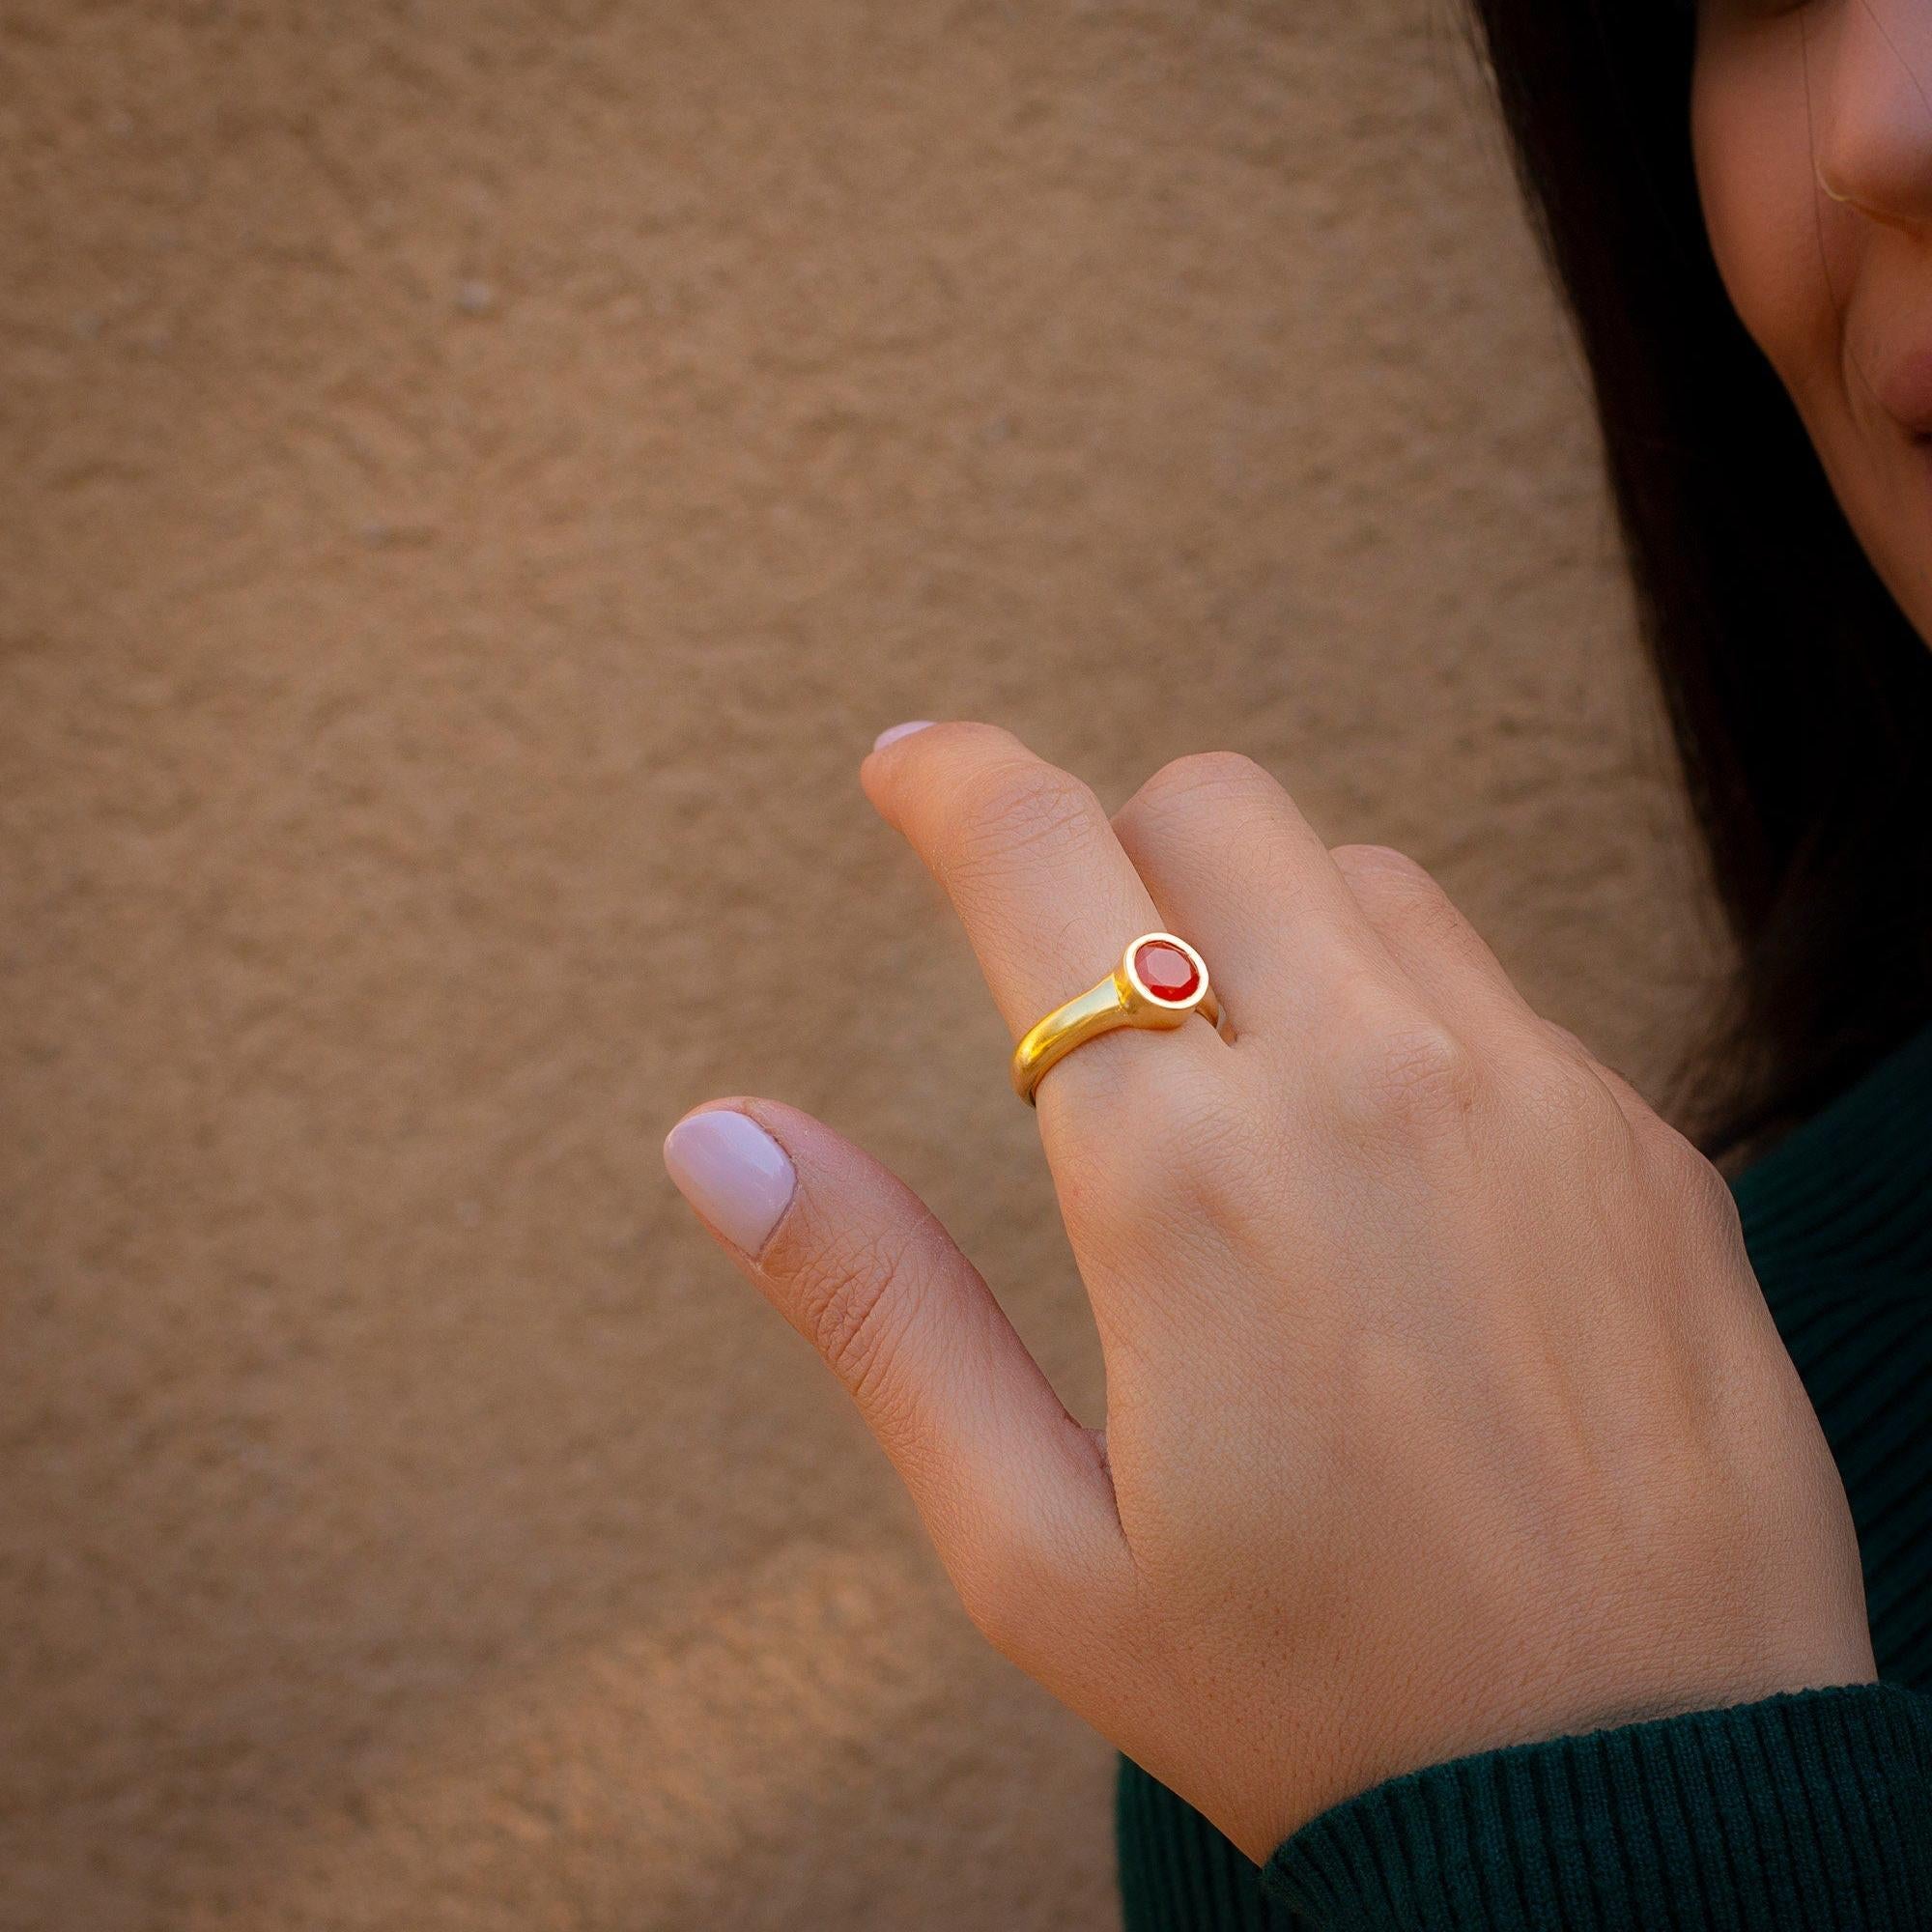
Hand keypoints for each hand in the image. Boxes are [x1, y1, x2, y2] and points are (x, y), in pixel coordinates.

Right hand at [663, 722, 1875, 1864]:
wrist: (1645, 1811)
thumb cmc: (1314, 1701)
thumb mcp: (1035, 1546)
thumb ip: (873, 1310)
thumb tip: (718, 1139)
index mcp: (1182, 1181)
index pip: (1041, 860)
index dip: (952, 780)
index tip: (909, 766)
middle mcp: (1367, 1086)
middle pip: (1211, 809)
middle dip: (1112, 848)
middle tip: (1078, 974)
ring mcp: (1531, 1098)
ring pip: (1359, 876)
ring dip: (1264, 922)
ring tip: (1237, 1075)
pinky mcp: (1643, 1143)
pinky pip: (1494, 988)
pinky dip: (1405, 1013)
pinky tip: (1393, 1168)